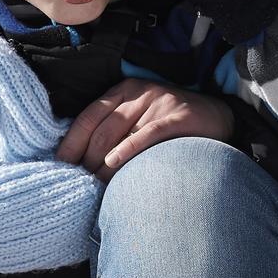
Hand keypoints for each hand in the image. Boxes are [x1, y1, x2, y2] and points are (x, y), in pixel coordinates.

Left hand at [53, 79, 234, 179]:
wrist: (218, 116)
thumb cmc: (171, 126)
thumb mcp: (140, 118)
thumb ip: (115, 131)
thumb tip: (82, 164)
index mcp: (123, 91)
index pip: (87, 117)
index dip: (70, 143)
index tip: (58, 166)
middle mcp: (138, 93)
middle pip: (101, 130)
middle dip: (86, 161)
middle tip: (80, 185)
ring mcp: (159, 102)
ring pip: (119, 134)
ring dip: (103, 165)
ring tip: (95, 187)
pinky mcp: (178, 116)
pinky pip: (147, 134)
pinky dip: (127, 149)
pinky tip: (114, 163)